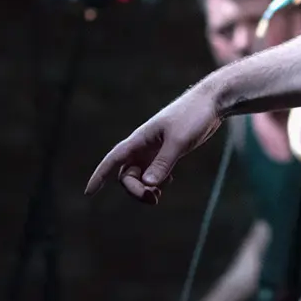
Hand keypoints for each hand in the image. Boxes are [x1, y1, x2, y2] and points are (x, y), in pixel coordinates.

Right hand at [84, 82, 222, 200]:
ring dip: (145, 188)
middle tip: (154, 198)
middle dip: (135, 190)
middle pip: (127, 174)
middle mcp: (143, 145)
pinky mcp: (167, 151)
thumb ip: (163, 163)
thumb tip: (148, 184)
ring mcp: (155, 149)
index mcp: (140, 139)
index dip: (100, 175)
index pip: (113, 159)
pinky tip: (169, 181)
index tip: (89, 193)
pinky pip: (153, 172)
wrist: (211, 102)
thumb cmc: (193, 117)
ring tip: (159, 195)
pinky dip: (156, 182)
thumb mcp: (178, 141)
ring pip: (140, 175)